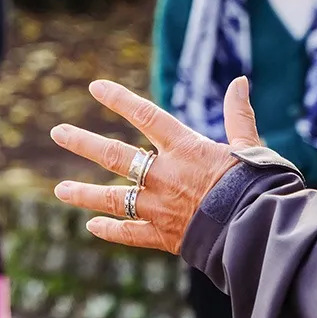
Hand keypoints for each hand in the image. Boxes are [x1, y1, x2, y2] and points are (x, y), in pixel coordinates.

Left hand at [50, 77, 259, 254]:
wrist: (259, 232)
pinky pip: (129, 233)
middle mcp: (164, 174)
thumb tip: (240, 81)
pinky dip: (110, 230)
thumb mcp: (249, 146)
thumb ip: (238, 115)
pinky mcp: (163, 236)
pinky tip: (92, 226)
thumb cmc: (258, 186)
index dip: (119, 99)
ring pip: (113, 198)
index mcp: (185, 148)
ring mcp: (159, 206)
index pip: (145, 114)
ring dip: (84, 193)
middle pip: (115, 155)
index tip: (95, 87)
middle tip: (58, 132)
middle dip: (83, 142)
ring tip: (59, 189)